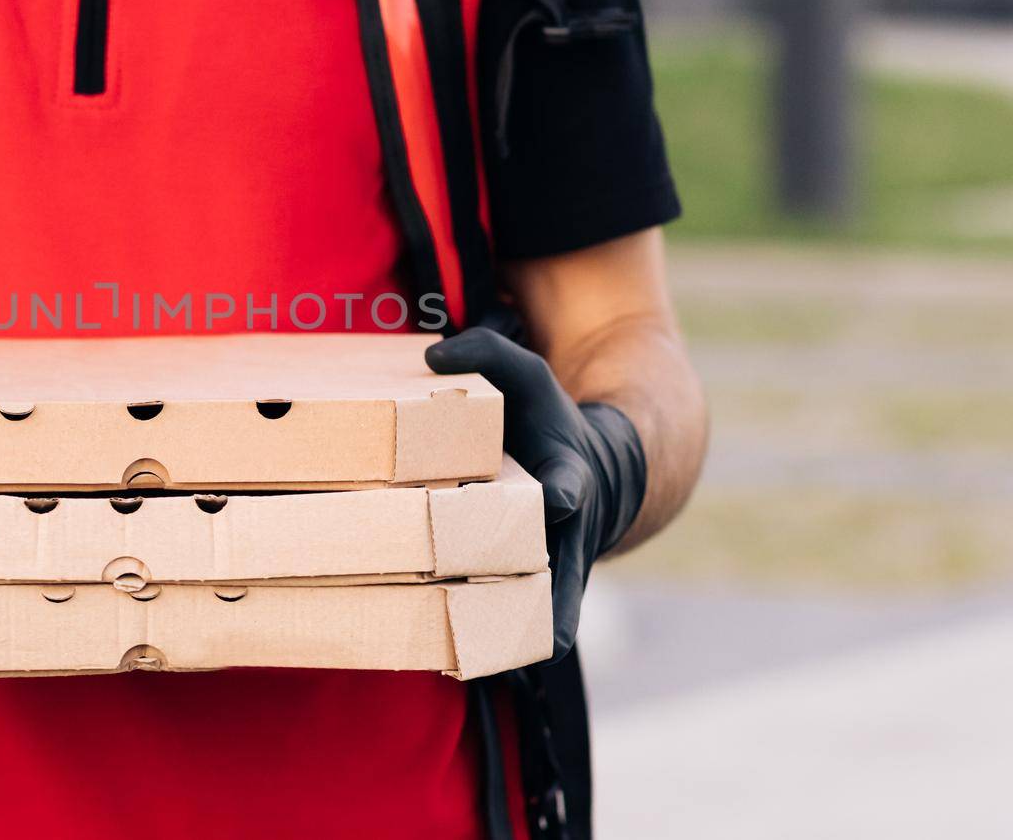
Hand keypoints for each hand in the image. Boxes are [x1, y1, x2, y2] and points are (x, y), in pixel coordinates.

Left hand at [427, 327, 644, 661]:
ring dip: (509, 634)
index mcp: (563, 479)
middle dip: (532, 587)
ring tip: (470, 658)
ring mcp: (547, 570)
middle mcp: (559, 534)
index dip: (564, 491)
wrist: (588, 475)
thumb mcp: (526, 375)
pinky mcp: (527, 594)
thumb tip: (431, 359)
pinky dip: (487, 647)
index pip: (569, 485)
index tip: (561, 498)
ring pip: (535, 614)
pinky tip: (446, 664)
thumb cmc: (545, 422)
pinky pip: (509, 628)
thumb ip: (486, 354)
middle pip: (550, 569)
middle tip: (510, 609)